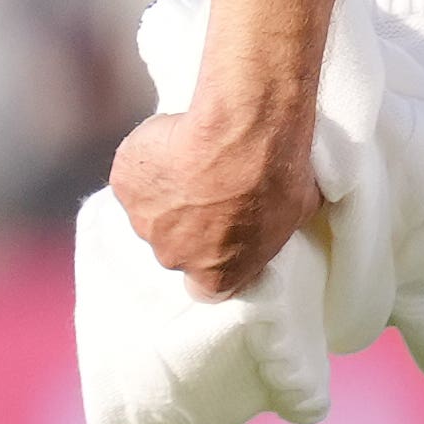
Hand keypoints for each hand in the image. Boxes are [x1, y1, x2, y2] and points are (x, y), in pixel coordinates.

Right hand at [111, 97, 320, 297]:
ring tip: (192, 159)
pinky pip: (134, 175)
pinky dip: (148, 160)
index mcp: (218, 275)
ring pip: (152, 208)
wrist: (240, 135)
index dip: (211, 263)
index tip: (218, 241)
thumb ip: (277, 224)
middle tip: (209, 186)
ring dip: (167, 189)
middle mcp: (174, 257)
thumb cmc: (275, 176)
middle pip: (175, 245)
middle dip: (188, 219)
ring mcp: (144, 222)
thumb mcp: (298, 210)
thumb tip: (285, 211)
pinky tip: (174, 139)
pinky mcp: (125, 185)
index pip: (206, 288)